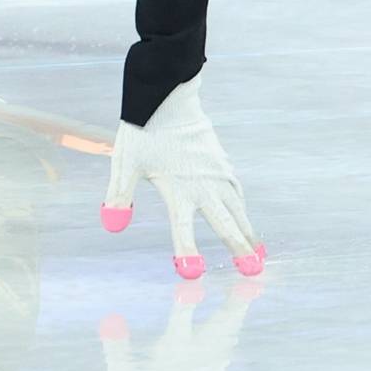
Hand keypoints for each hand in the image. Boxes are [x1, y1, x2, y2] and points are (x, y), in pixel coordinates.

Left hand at [102, 84, 264, 278]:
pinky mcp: (222, 163)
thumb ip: (118, 195)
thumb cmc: (144, 130)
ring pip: (238, 209)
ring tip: (259, 253)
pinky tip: (244, 219)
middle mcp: (203, 184)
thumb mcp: (125, 163)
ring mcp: (217, 173)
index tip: (193, 274)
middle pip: (225, 223)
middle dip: (239, 249)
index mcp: (178, 188)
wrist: (170, 95)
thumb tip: (111, 226)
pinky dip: (243, 210)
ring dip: (248, 232)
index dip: (187, 252)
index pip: (183, 228)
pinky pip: (237, 192)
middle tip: (253, 271)